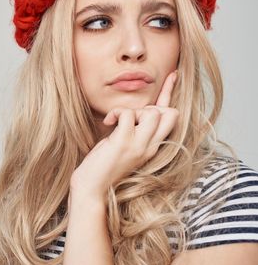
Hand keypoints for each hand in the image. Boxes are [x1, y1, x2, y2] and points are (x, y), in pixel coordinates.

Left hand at [70, 70, 178, 201]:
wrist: (92, 190)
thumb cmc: (102, 168)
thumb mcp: (122, 146)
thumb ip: (131, 130)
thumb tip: (129, 114)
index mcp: (153, 148)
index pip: (171, 118)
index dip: (171, 93)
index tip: (173, 74)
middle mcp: (151, 147)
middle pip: (171, 113)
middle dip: (151, 106)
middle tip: (128, 117)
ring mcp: (138, 145)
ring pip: (151, 111)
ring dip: (132, 109)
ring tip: (117, 122)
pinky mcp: (123, 142)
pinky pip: (127, 113)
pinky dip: (117, 112)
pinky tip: (108, 122)